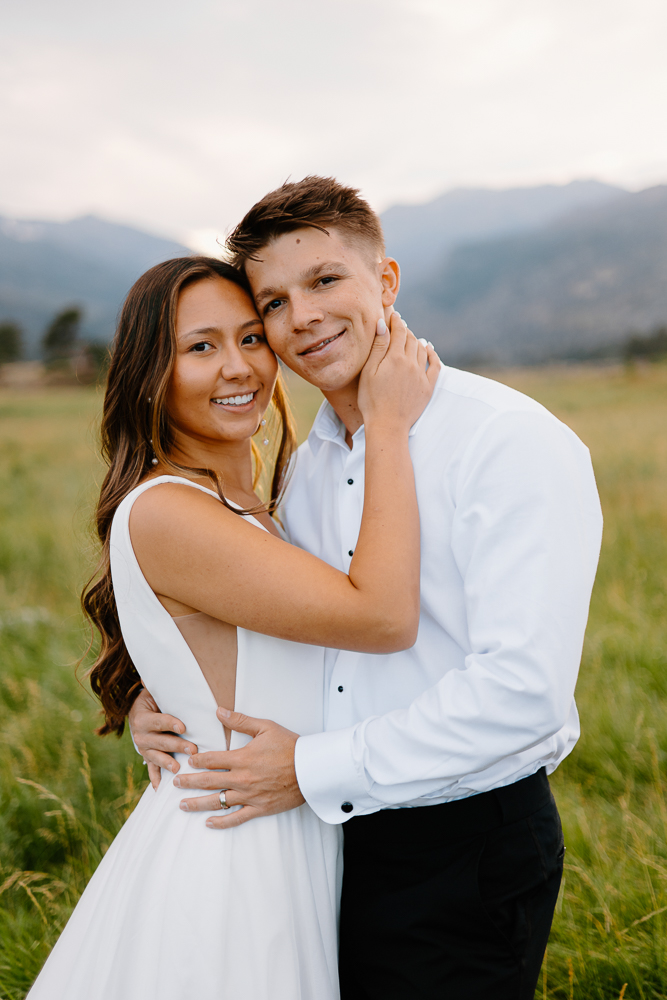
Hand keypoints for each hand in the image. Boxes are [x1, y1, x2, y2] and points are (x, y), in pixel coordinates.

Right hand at [128, 687, 196, 789]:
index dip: (170, 723)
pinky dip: (156, 779)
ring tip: (178, 770)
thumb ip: (160, 687)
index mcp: (142, 717)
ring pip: (156, 757)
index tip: (183, 726)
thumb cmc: (153, 700)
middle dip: (176, 746)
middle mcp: (140, 735)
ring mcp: (143, 748)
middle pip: (160, 741)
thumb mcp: (154, 692)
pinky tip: (161, 789)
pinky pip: (151, 770)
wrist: (138, 713)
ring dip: (167, 763)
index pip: (159, 720)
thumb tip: (157, 673)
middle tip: (192, 750)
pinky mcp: (147, 757)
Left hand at [175, 708, 303, 828]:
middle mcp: (242, 779)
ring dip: (197, 803)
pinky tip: (208, 822)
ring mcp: (249, 796)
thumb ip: (240, 720)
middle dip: (190, 782)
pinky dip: (221, 822)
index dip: (197, 760)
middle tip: (175, 783)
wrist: (311, 769)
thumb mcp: (266, 727)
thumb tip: (219, 711)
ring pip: (218, 802)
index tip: (188, 760)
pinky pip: (236, 818)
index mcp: (242, 758)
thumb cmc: (290, 746)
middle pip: (209, 781)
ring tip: (182, 805)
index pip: (212, 760)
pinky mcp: (259, 808)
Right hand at [358, 311, 439, 431]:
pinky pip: (435, 365)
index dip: (396, 321)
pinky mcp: (428, 387)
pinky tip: (429, 348)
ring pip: (422, 349)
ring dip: (416, 340)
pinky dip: (433, 354)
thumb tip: (382, 323)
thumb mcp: (369, 372)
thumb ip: (378, 347)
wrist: (388, 425)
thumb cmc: (371, 400)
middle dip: (405, 330)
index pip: (398, 331)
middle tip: (400, 325)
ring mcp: (421, 375)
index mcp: (395, 358)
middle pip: (411, 339)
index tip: (393, 315)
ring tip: (411, 336)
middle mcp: (411, 363)